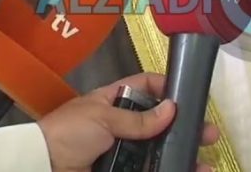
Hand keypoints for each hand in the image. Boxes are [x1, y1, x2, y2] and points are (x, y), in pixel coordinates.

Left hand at [38, 72, 219, 171]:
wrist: (43, 167)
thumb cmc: (68, 133)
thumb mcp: (103, 117)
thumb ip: (138, 118)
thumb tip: (171, 109)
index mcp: (112, 101)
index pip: (144, 87)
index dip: (165, 88)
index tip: (188, 94)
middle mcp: (120, 125)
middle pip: (159, 123)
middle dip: (184, 127)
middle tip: (208, 134)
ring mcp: (122, 151)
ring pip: (158, 151)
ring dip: (182, 153)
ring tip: (206, 161)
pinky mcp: (122, 171)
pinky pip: (150, 169)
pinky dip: (169, 169)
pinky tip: (190, 170)